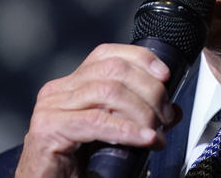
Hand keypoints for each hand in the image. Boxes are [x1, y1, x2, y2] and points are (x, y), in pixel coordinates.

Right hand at [15, 43, 181, 176]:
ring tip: (156, 133)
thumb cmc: (79, 164)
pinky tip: (145, 139)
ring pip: (108, 92)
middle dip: (148, 91)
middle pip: (113, 71)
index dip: (141, 59)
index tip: (165, 76)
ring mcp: (51, 107)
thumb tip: (172, 110)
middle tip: (165, 117)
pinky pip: (96, 121)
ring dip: (142, 112)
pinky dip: (126, 130)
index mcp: (73, 84)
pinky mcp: (48, 129)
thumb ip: (140, 117)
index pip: (109, 55)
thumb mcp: (115, 133)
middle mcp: (59, 89)